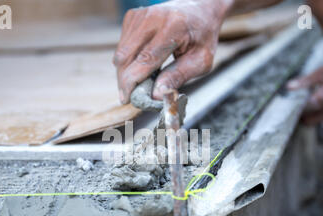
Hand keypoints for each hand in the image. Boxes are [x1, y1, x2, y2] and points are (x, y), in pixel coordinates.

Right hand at [113, 0, 230, 103]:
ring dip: (125, 72)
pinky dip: (128, 61)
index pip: (146, 59)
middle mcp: (153, 17)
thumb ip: (178, 76)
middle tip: (129, 97)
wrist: (200, 9)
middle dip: (125, 81)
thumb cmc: (202, 37)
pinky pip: (122, 47)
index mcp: (174, 27)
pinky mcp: (133, 16)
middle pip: (127, 57)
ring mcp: (140, 15)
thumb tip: (156, 94)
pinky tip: (141, 64)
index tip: (127, 99)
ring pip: (121, 53)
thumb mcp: (201, 60)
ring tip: (140, 81)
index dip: (133, 82)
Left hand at [287, 63, 322, 124]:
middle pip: (308, 119)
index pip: (313, 104)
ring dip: (304, 115)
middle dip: (296, 114)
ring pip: (312, 121)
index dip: (298, 106)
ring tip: (299, 105)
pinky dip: (313, 115)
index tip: (288, 103)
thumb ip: (307, 80)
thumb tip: (289, 87)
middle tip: (288, 107)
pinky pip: (320, 119)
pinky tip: (311, 105)